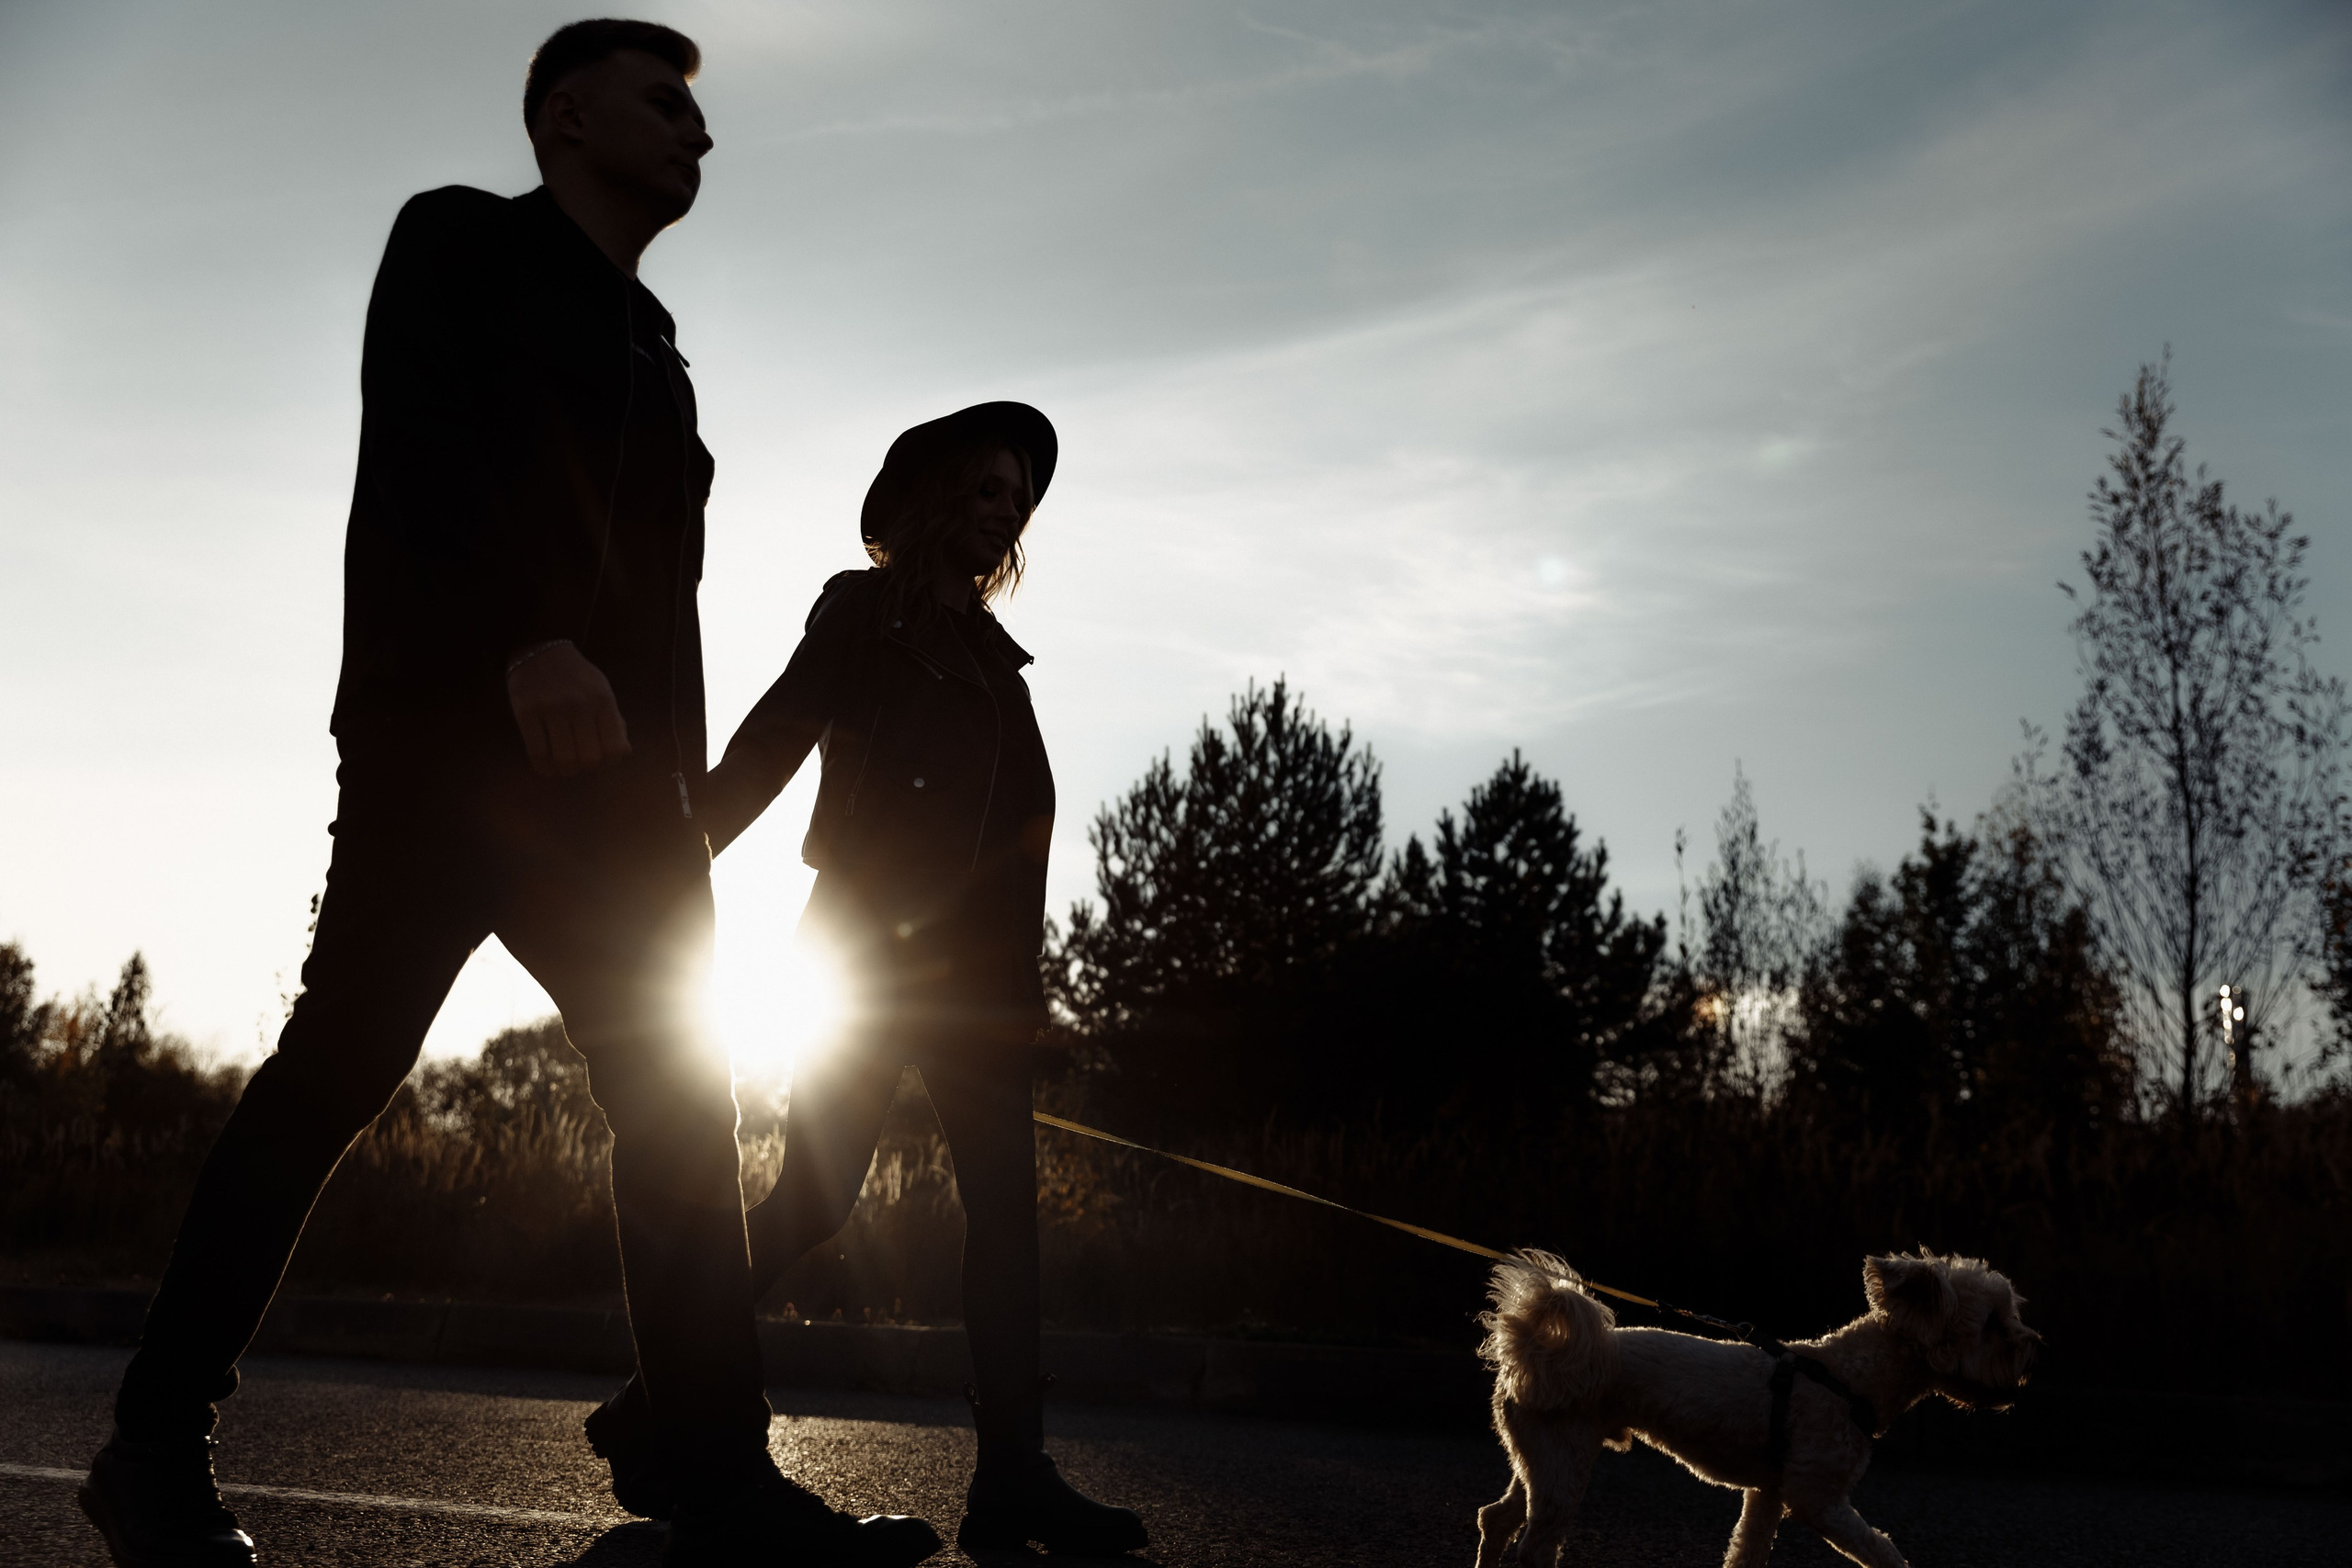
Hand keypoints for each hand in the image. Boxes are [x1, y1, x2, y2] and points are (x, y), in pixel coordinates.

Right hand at [506, 641, 630, 777]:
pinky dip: (544, 767)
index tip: (601, 761)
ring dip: (566, 771)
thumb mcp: (602, 691)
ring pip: (563, 759)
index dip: (609, 762)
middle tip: (581, 764)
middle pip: (588, 758)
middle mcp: (579, 704)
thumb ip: (615, 721)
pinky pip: (537, 752)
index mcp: (603, 700)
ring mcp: (551, 708)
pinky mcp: (526, 712)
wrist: (539, 650)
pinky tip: (547, 767)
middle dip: (586, 768)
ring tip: (565, 768)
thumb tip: (624, 752)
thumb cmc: (576, 676)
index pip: (613, 747)